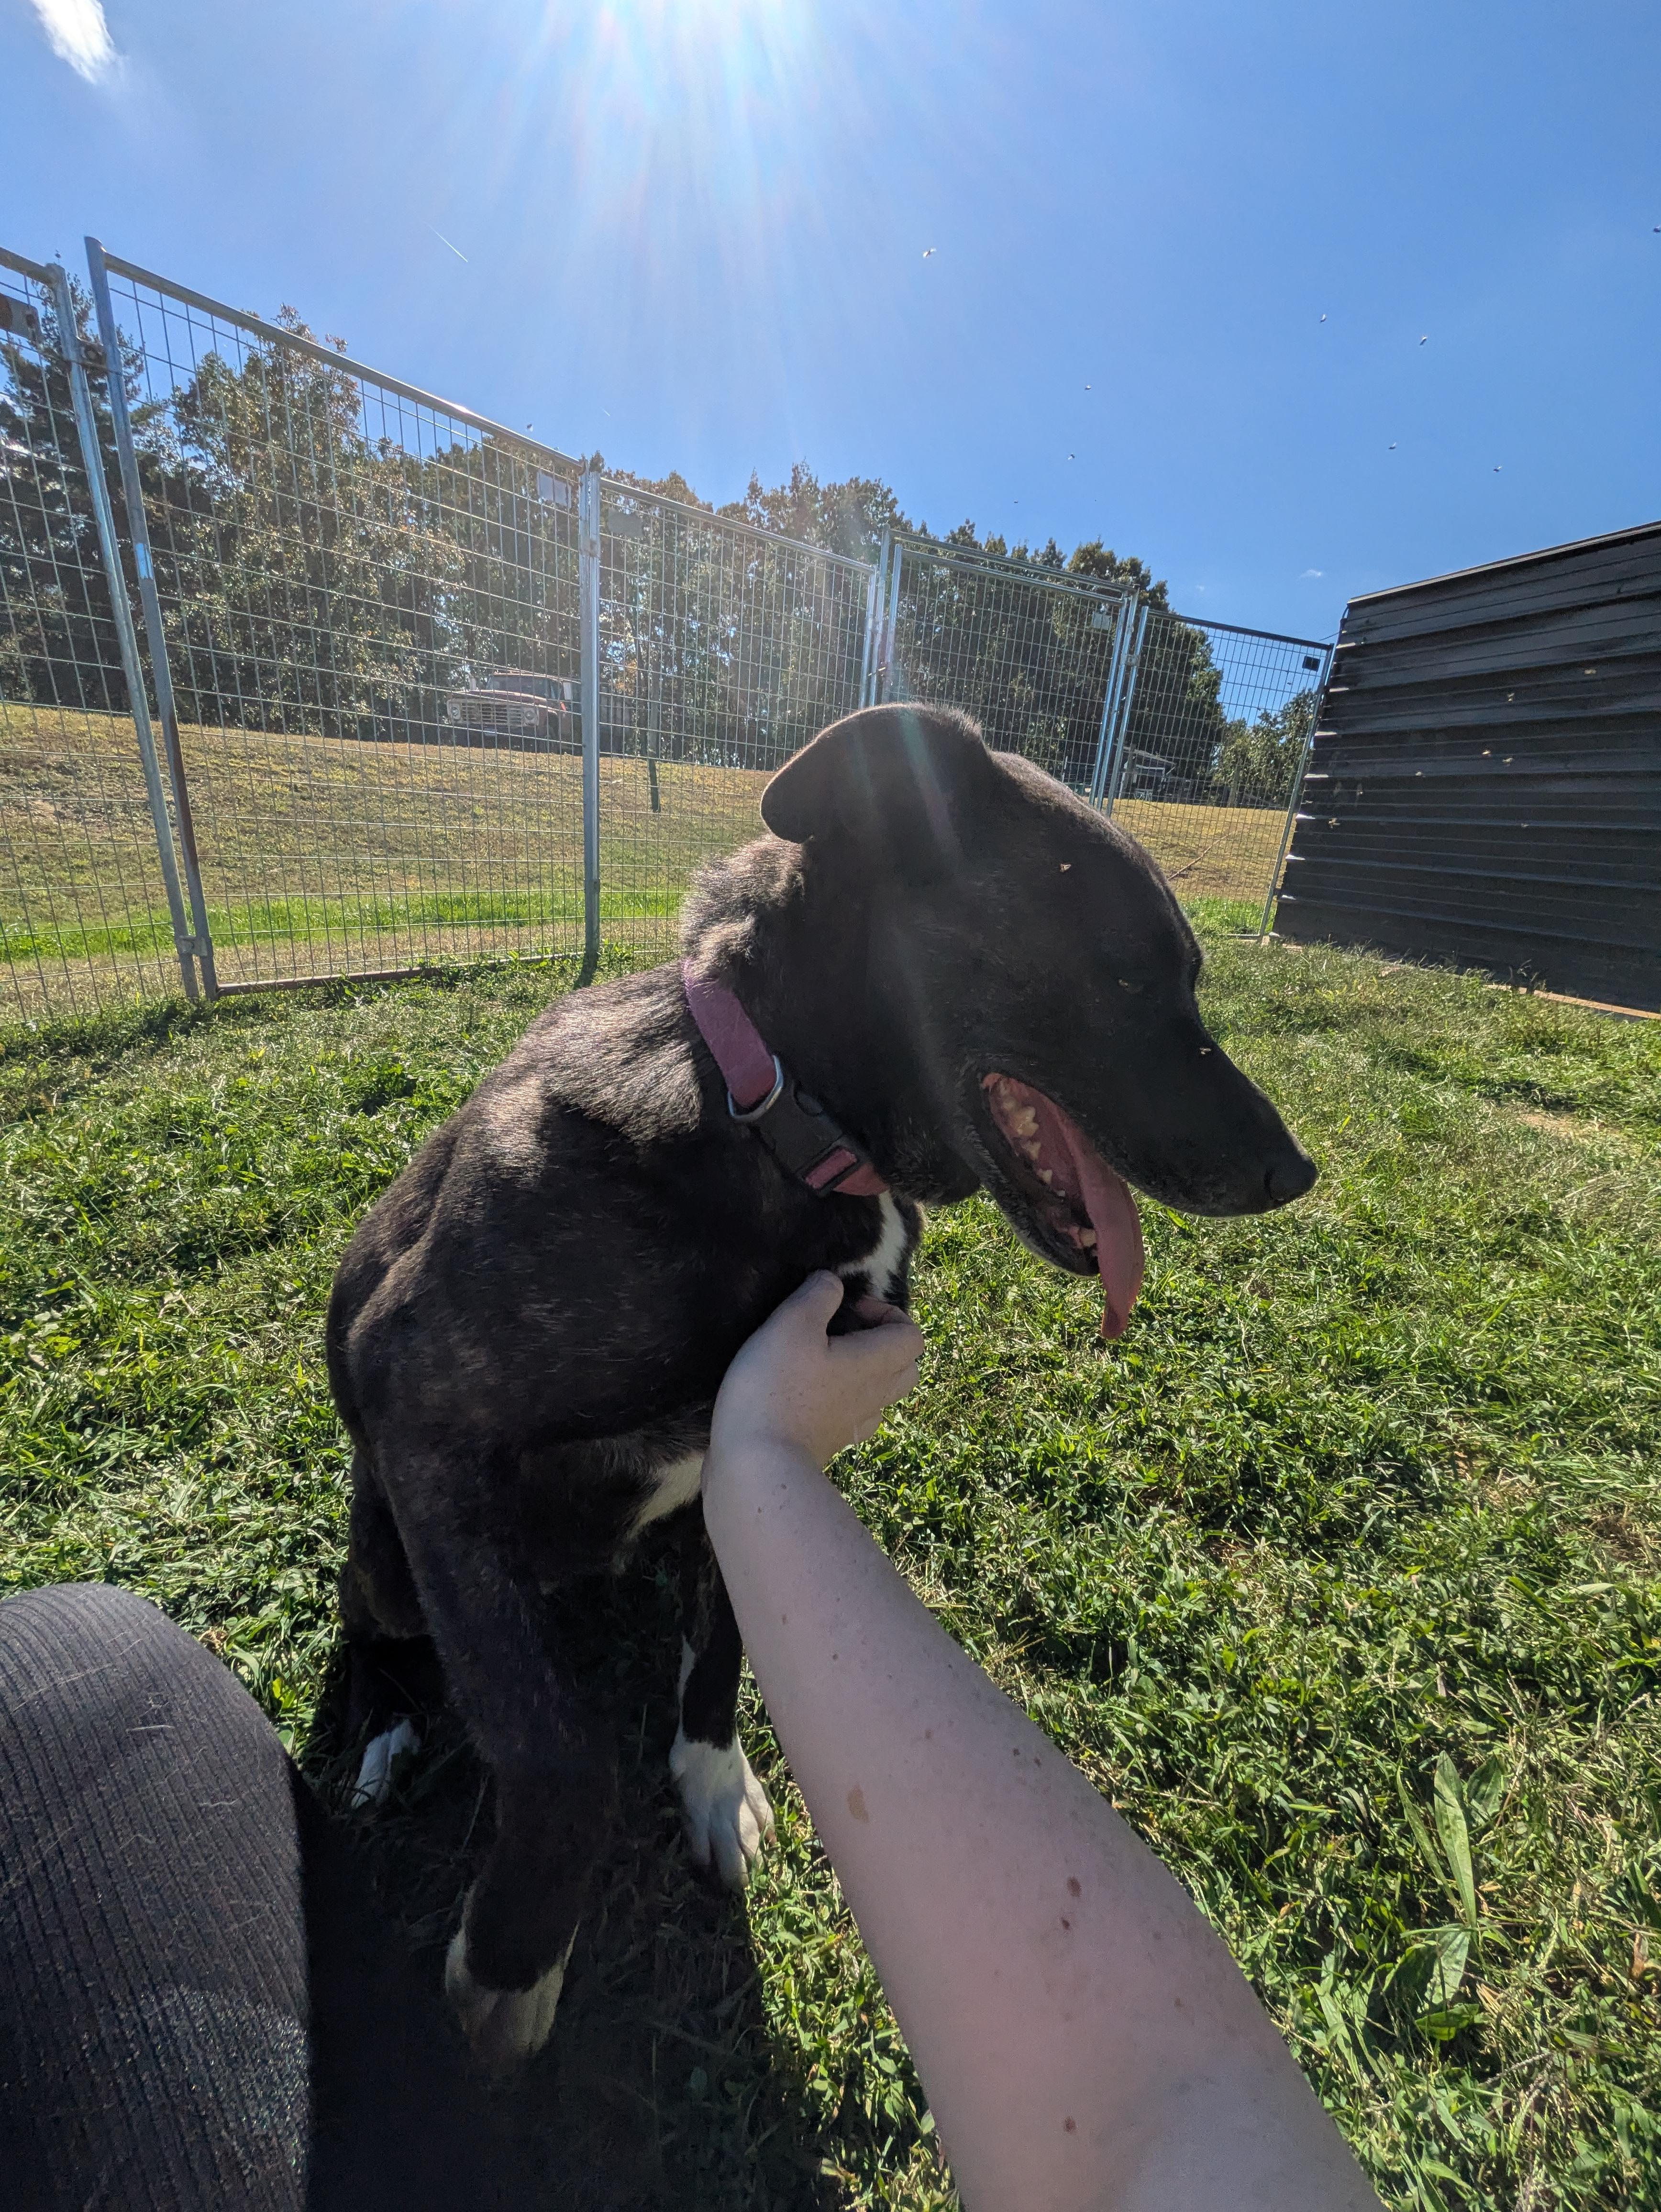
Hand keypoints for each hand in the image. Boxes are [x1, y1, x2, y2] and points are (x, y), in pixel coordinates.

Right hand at [709, 1272, 925, 1473]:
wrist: (757, 1466)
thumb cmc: (775, 1388)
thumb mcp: (790, 1324)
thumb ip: (816, 1296)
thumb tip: (832, 1283)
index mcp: (876, 1363)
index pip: (913, 1335)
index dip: (887, 1313)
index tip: (846, 1311)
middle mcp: (875, 1395)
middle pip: (905, 1367)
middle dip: (882, 1343)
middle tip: (840, 1333)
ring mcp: (854, 1425)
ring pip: (881, 1394)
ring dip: (863, 1373)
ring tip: (822, 1360)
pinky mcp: (831, 1444)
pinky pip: (853, 1417)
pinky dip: (842, 1400)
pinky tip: (808, 1393)